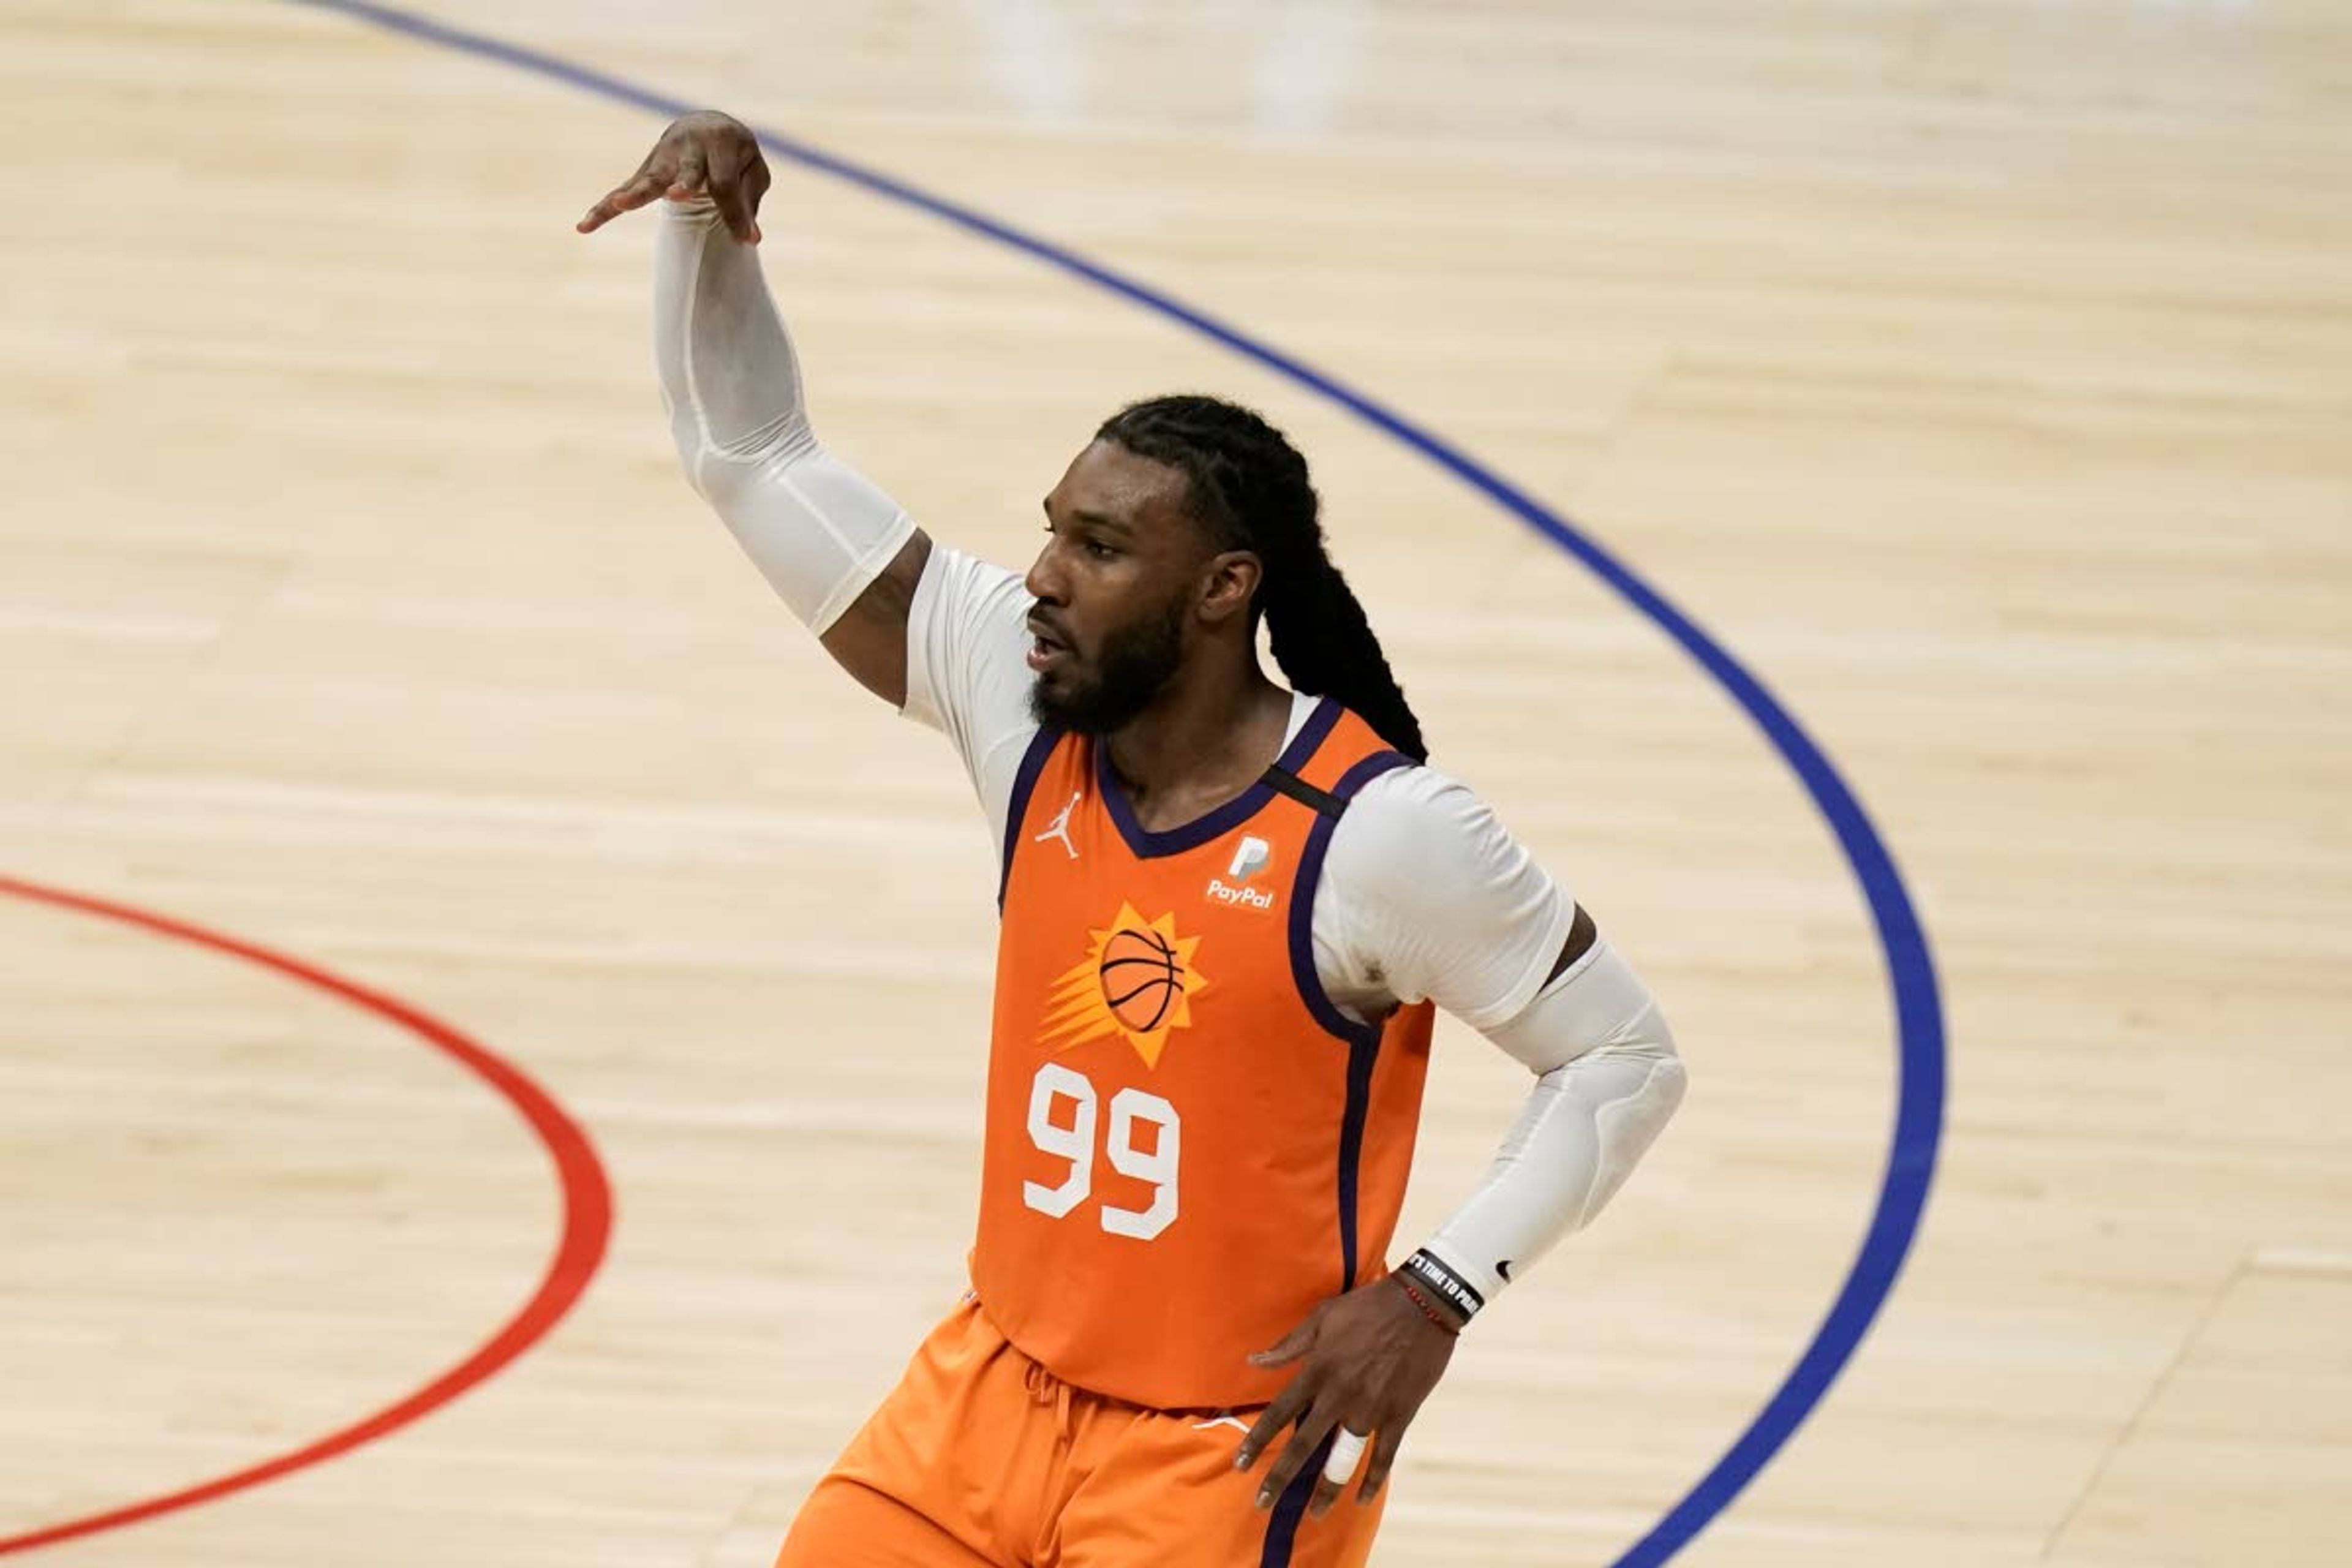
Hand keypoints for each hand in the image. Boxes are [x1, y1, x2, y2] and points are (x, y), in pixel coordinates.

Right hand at [576, 109, 770, 243]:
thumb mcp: (753, 171)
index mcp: (720, 141)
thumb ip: (749, 200)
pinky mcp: (645, 172)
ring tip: (621, 206)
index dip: (736, 213)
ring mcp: (663, 158)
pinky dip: (603, 209)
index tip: (748, 240)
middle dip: (684, 183)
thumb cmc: (735, 154)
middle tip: (679, 194)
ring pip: (649, 179)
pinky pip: (623, 192)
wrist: (706, 126)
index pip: (725, 183)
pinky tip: (584, 227)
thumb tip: (750, 238)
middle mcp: (688, 146)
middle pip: (688, 170)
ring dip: (636, 192)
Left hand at [1233, 1275, 1462, 1518]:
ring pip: (1343, 1458)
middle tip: (1262, 1503)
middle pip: (1304, 1445)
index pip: (1279, 1413)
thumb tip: (1253, 1361)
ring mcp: (1371, 1408)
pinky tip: (1361, 1499)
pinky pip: (1384, 1455)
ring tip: (1314, 1514)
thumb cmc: (1368, 1306)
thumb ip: (1288, 1345)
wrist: (1422, 1304)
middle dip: (1280, 1476)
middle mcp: (1340, 1395)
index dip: (1257, 1442)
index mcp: (1318, 1370)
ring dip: (1327, 1489)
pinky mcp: (1399, 1414)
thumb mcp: (1322, 1317)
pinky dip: (1373, 1479)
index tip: (1240, 1465)